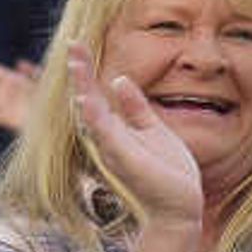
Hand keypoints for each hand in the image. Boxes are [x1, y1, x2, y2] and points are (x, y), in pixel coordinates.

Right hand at [64, 42, 204, 231]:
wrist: (179, 207)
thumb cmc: (167, 172)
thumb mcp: (152, 129)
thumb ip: (135, 107)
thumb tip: (118, 79)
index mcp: (115, 130)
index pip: (96, 93)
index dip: (86, 69)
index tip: (77, 43)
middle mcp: (108, 139)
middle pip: (87, 100)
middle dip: (80, 73)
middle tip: (72, 43)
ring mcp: (114, 150)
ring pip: (92, 115)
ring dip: (83, 89)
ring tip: (75, 63)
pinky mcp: (125, 160)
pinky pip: (106, 135)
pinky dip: (95, 117)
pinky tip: (87, 100)